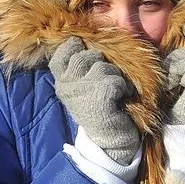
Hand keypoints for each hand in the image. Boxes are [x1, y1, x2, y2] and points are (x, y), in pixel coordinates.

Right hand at [49, 37, 140, 164]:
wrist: (110, 142)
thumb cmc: (100, 109)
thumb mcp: (83, 86)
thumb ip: (81, 66)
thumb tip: (88, 41)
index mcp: (61, 81)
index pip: (64, 50)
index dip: (80, 48)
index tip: (90, 63)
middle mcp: (65, 85)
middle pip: (86, 55)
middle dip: (102, 64)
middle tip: (106, 82)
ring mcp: (79, 92)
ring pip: (103, 67)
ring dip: (115, 77)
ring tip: (114, 93)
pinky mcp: (97, 99)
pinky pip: (114, 80)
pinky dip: (123, 88)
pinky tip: (121, 99)